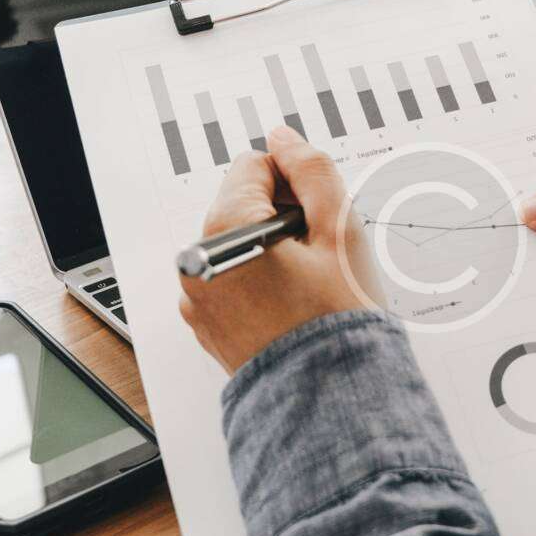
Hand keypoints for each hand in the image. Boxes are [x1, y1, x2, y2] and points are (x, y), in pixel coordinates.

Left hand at [179, 126, 380, 373]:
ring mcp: (197, 297)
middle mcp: (197, 261)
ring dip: (272, 249)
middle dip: (283, 216)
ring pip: (238, 243)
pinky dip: (258, 281)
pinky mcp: (206, 324)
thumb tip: (284, 138)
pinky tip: (291, 305)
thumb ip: (311, 170)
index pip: (254, 166)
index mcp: (222, 231)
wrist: (327, 398)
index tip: (319, 214)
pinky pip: (231, 280)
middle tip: (320, 253)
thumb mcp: (339, 229)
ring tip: (308, 284)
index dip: (296, 181)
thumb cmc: (336, 319)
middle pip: (242, 204)